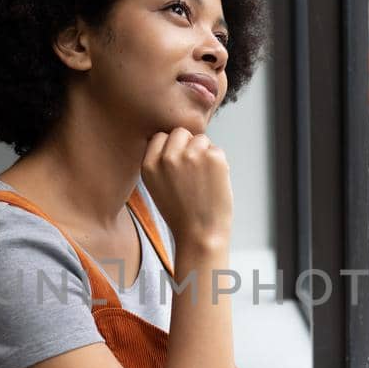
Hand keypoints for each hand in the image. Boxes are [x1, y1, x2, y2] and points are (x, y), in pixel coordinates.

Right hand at [141, 128, 233, 250]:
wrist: (200, 235)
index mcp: (149, 165)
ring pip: (201, 139)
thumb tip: (172, 138)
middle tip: (193, 173)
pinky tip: (213, 184)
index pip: (161, 137)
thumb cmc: (181, 214)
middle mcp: (167, 157)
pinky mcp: (213, 158)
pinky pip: (217, 150)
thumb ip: (159, 162)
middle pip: (180, 132)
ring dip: (205, 154)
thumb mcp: (157, 186)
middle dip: (188, 146)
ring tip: (203, 180)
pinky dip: (219, 164)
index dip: (172, 149)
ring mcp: (191, 156)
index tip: (179, 166)